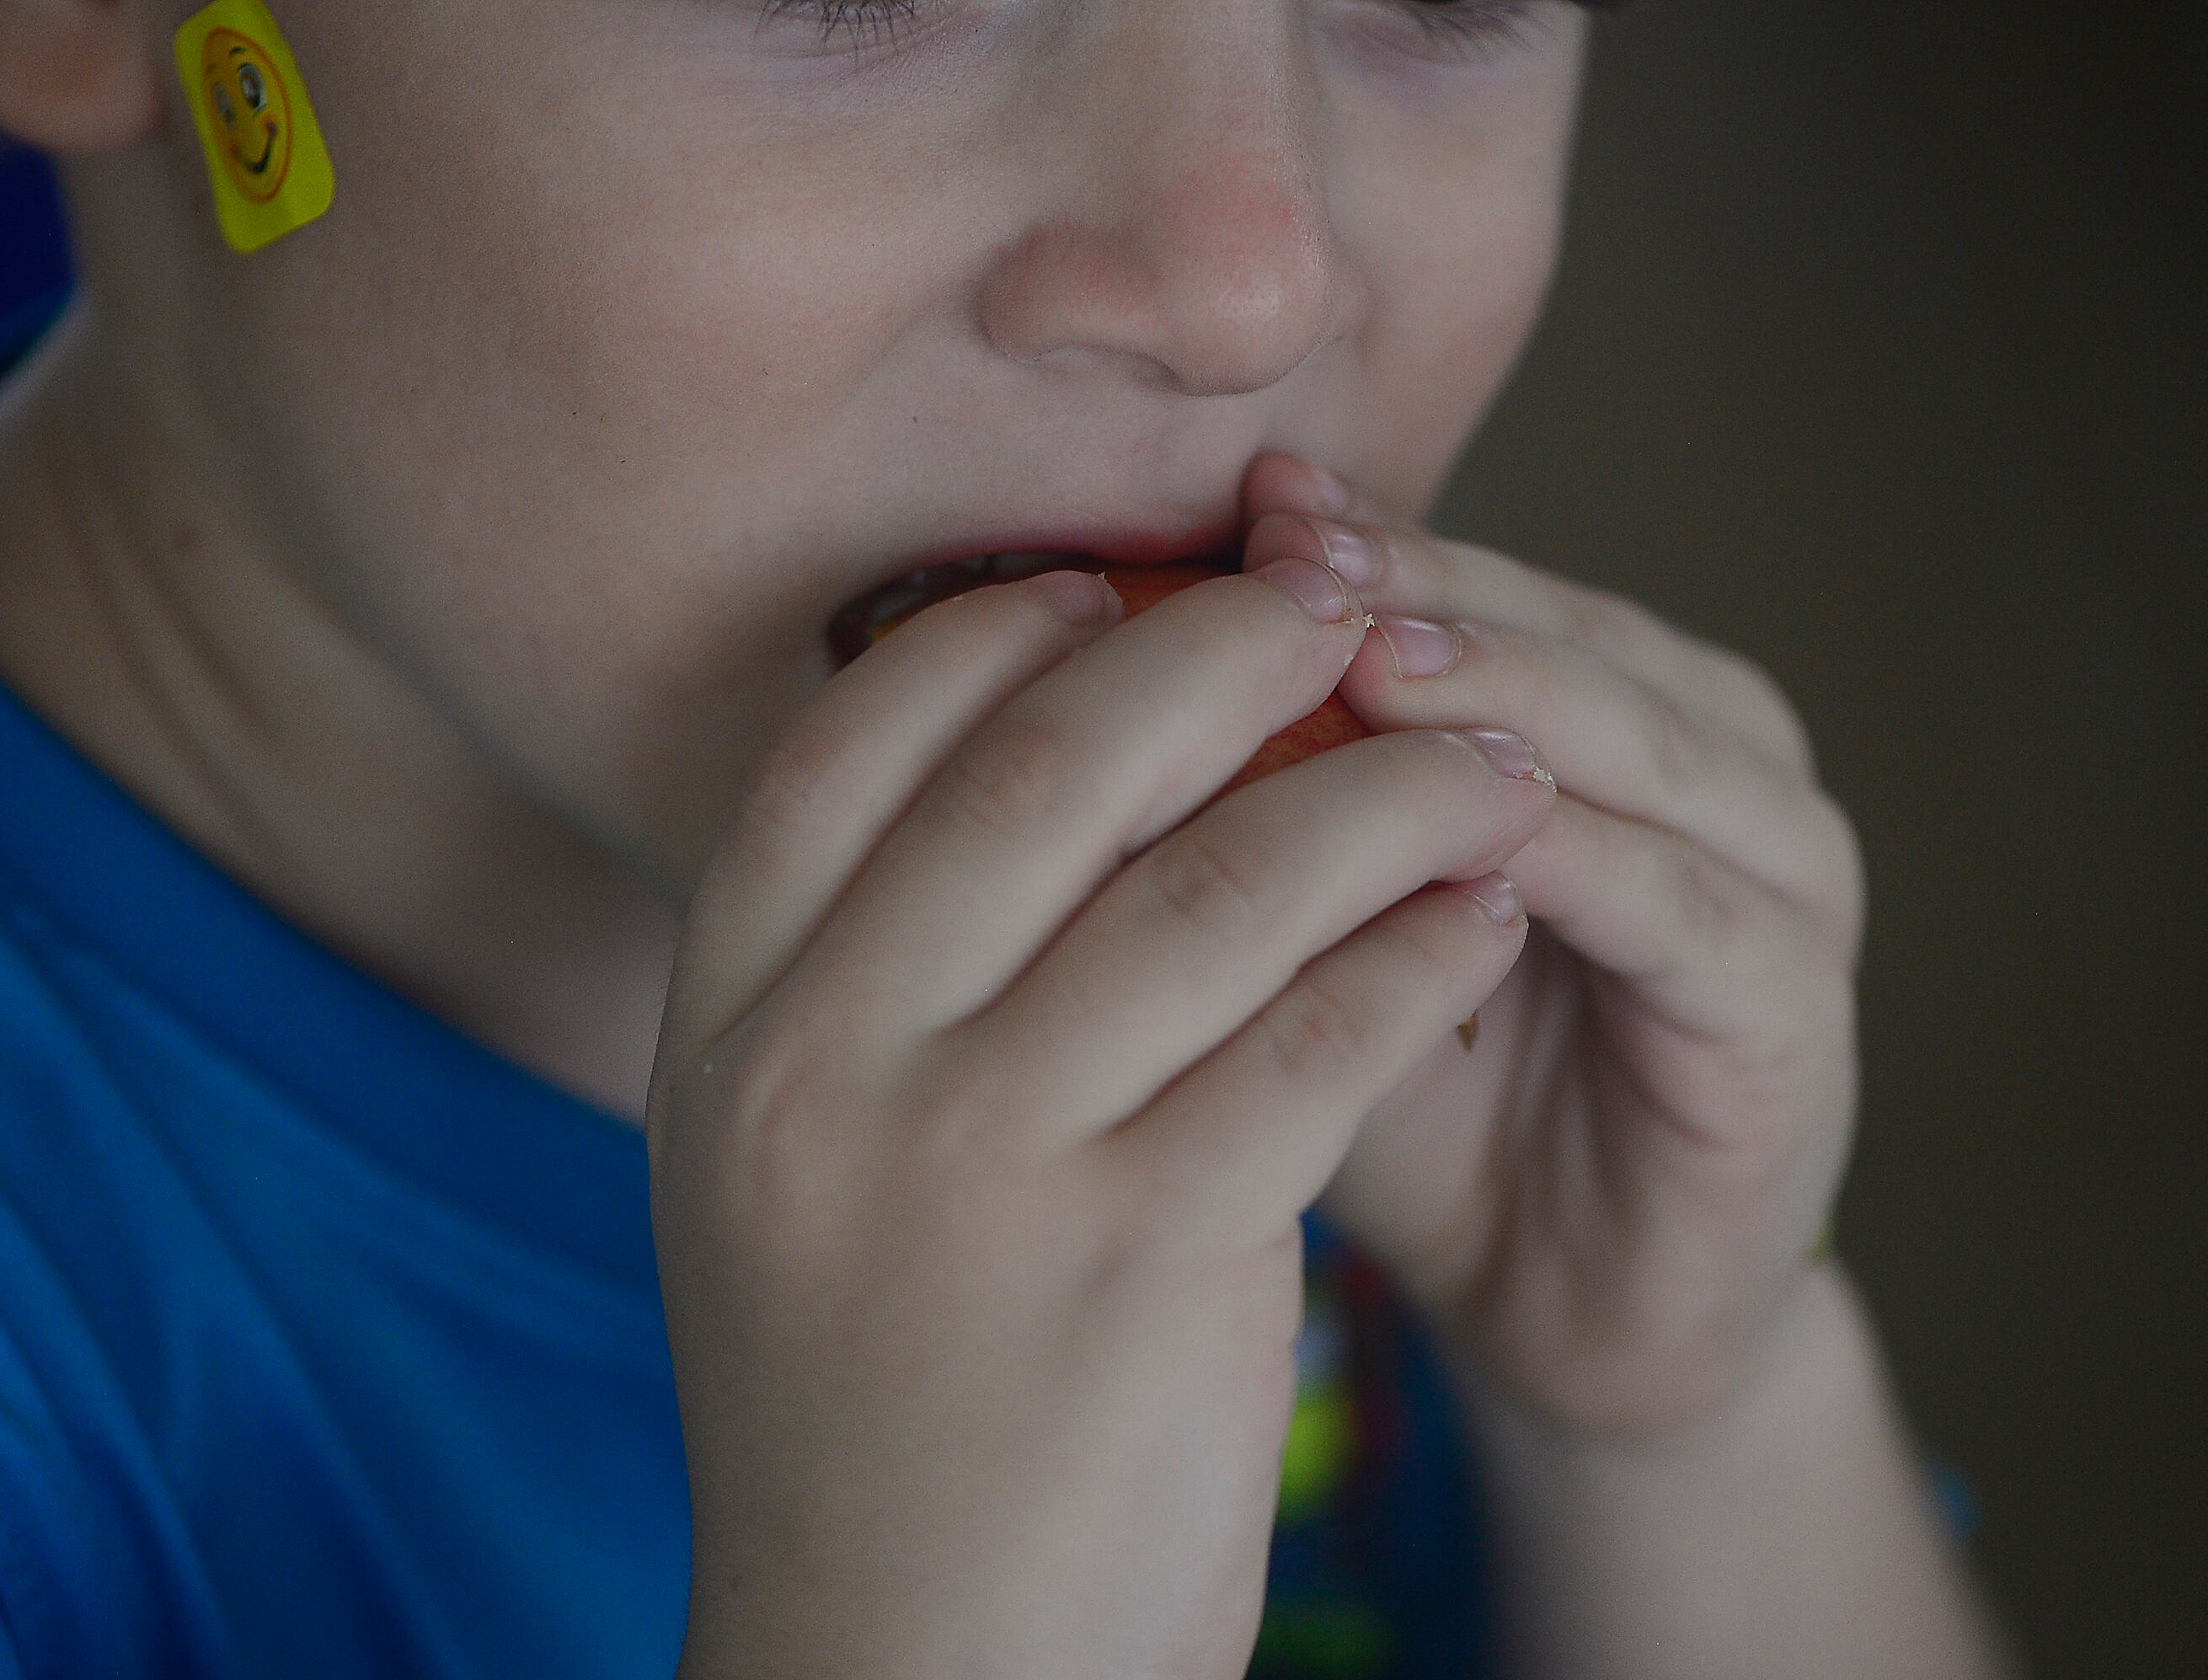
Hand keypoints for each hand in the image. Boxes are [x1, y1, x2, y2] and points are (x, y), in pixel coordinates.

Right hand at [647, 555, 1555, 1676]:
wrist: (907, 1669)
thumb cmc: (875, 1403)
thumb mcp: (791, 1167)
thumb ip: (870, 971)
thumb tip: (1042, 742)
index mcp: (724, 1022)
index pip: (852, 734)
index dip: (1003, 629)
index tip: (1124, 583)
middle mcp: (822, 1064)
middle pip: (1048, 764)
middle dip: (1223, 649)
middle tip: (1342, 600)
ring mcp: (975, 1160)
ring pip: (1216, 883)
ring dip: (1381, 794)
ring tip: (1481, 763)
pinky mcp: (1140, 1261)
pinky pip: (1319, 1036)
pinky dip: (1423, 950)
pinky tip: (1484, 916)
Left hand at [1239, 453, 1867, 1438]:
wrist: (1561, 1312)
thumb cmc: (1430, 1102)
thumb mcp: (1334, 926)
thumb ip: (1275, 800)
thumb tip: (1115, 655)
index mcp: (1614, 713)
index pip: (1484, 594)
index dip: (1368, 548)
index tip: (1239, 506)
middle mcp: (1716, 762)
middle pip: (1562, 636)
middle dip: (1425, 590)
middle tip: (1290, 550)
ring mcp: (1778, 877)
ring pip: (1637, 744)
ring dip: (1507, 693)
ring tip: (1371, 654)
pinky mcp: (1792, 1006)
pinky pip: (1681, 909)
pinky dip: (1583, 859)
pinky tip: (1481, 832)